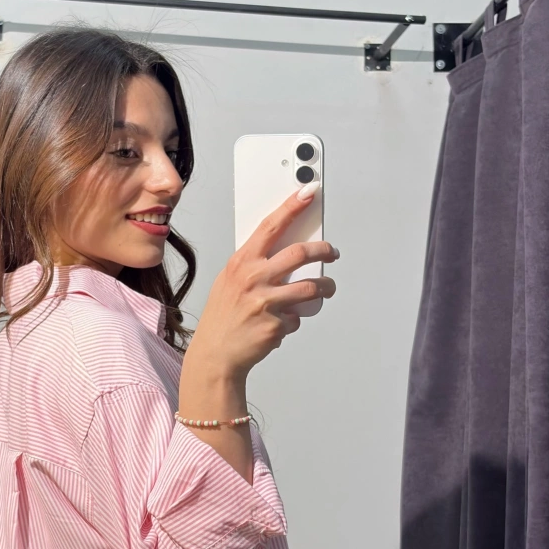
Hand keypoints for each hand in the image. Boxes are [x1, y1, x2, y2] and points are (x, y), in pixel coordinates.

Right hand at [186, 187, 338, 382]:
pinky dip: (295, 320)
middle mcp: (253, 279)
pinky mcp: (276, 325)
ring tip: (327, 288)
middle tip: (332, 252)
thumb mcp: (229, 282)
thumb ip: (253, 265)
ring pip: (311, 287)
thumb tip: (282, 251)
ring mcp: (265, 302)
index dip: (292, 207)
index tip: (308, 192)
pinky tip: (283, 323)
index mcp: (241, 263)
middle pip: (300, 254)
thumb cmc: (222, 318)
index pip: (271, 226)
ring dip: (326, 287)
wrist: (215, 355)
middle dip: (323, 250)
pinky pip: (298, 318)